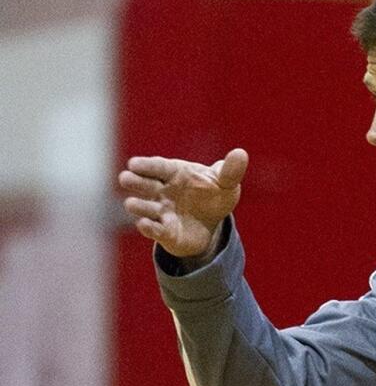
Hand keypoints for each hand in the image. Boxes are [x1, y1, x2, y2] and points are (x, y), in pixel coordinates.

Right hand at [119, 148, 248, 257]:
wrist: (212, 222)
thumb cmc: (213, 194)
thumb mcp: (225, 183)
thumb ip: (231, 171)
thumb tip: (241, 154)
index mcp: (175, 173)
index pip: (158, 166)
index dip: (146, 165)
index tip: (133, 163)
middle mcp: (163, 191)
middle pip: (145, 184)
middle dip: (135, 181)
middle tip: (125, 178)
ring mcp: (162, 211)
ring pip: (146, 208)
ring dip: (139, 206)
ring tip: (132, 203)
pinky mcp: (165, 231)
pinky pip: (155, 230)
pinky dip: (149, 228)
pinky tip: (144, 224)